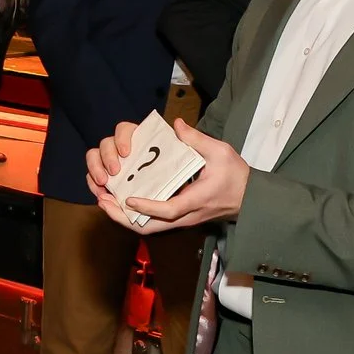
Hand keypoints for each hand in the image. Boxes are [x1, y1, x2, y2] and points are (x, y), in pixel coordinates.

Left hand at [94, 116, 249, 233]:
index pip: (168, 210)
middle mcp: (186, 216)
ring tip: (104, 201)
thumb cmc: (236, 175)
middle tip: (103, 201)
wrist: (250, 198)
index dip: (147, 207)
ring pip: (149, 228)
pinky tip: (120, 201)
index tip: (128, 198)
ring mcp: (182, 220)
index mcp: (196, 200)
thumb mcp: (221, 152)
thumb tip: (176, 125)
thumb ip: (197, 139)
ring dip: (124, 217)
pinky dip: (134, 215)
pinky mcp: (179, 219)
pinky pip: (153, 222)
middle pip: (150, 228)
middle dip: (123, 218)